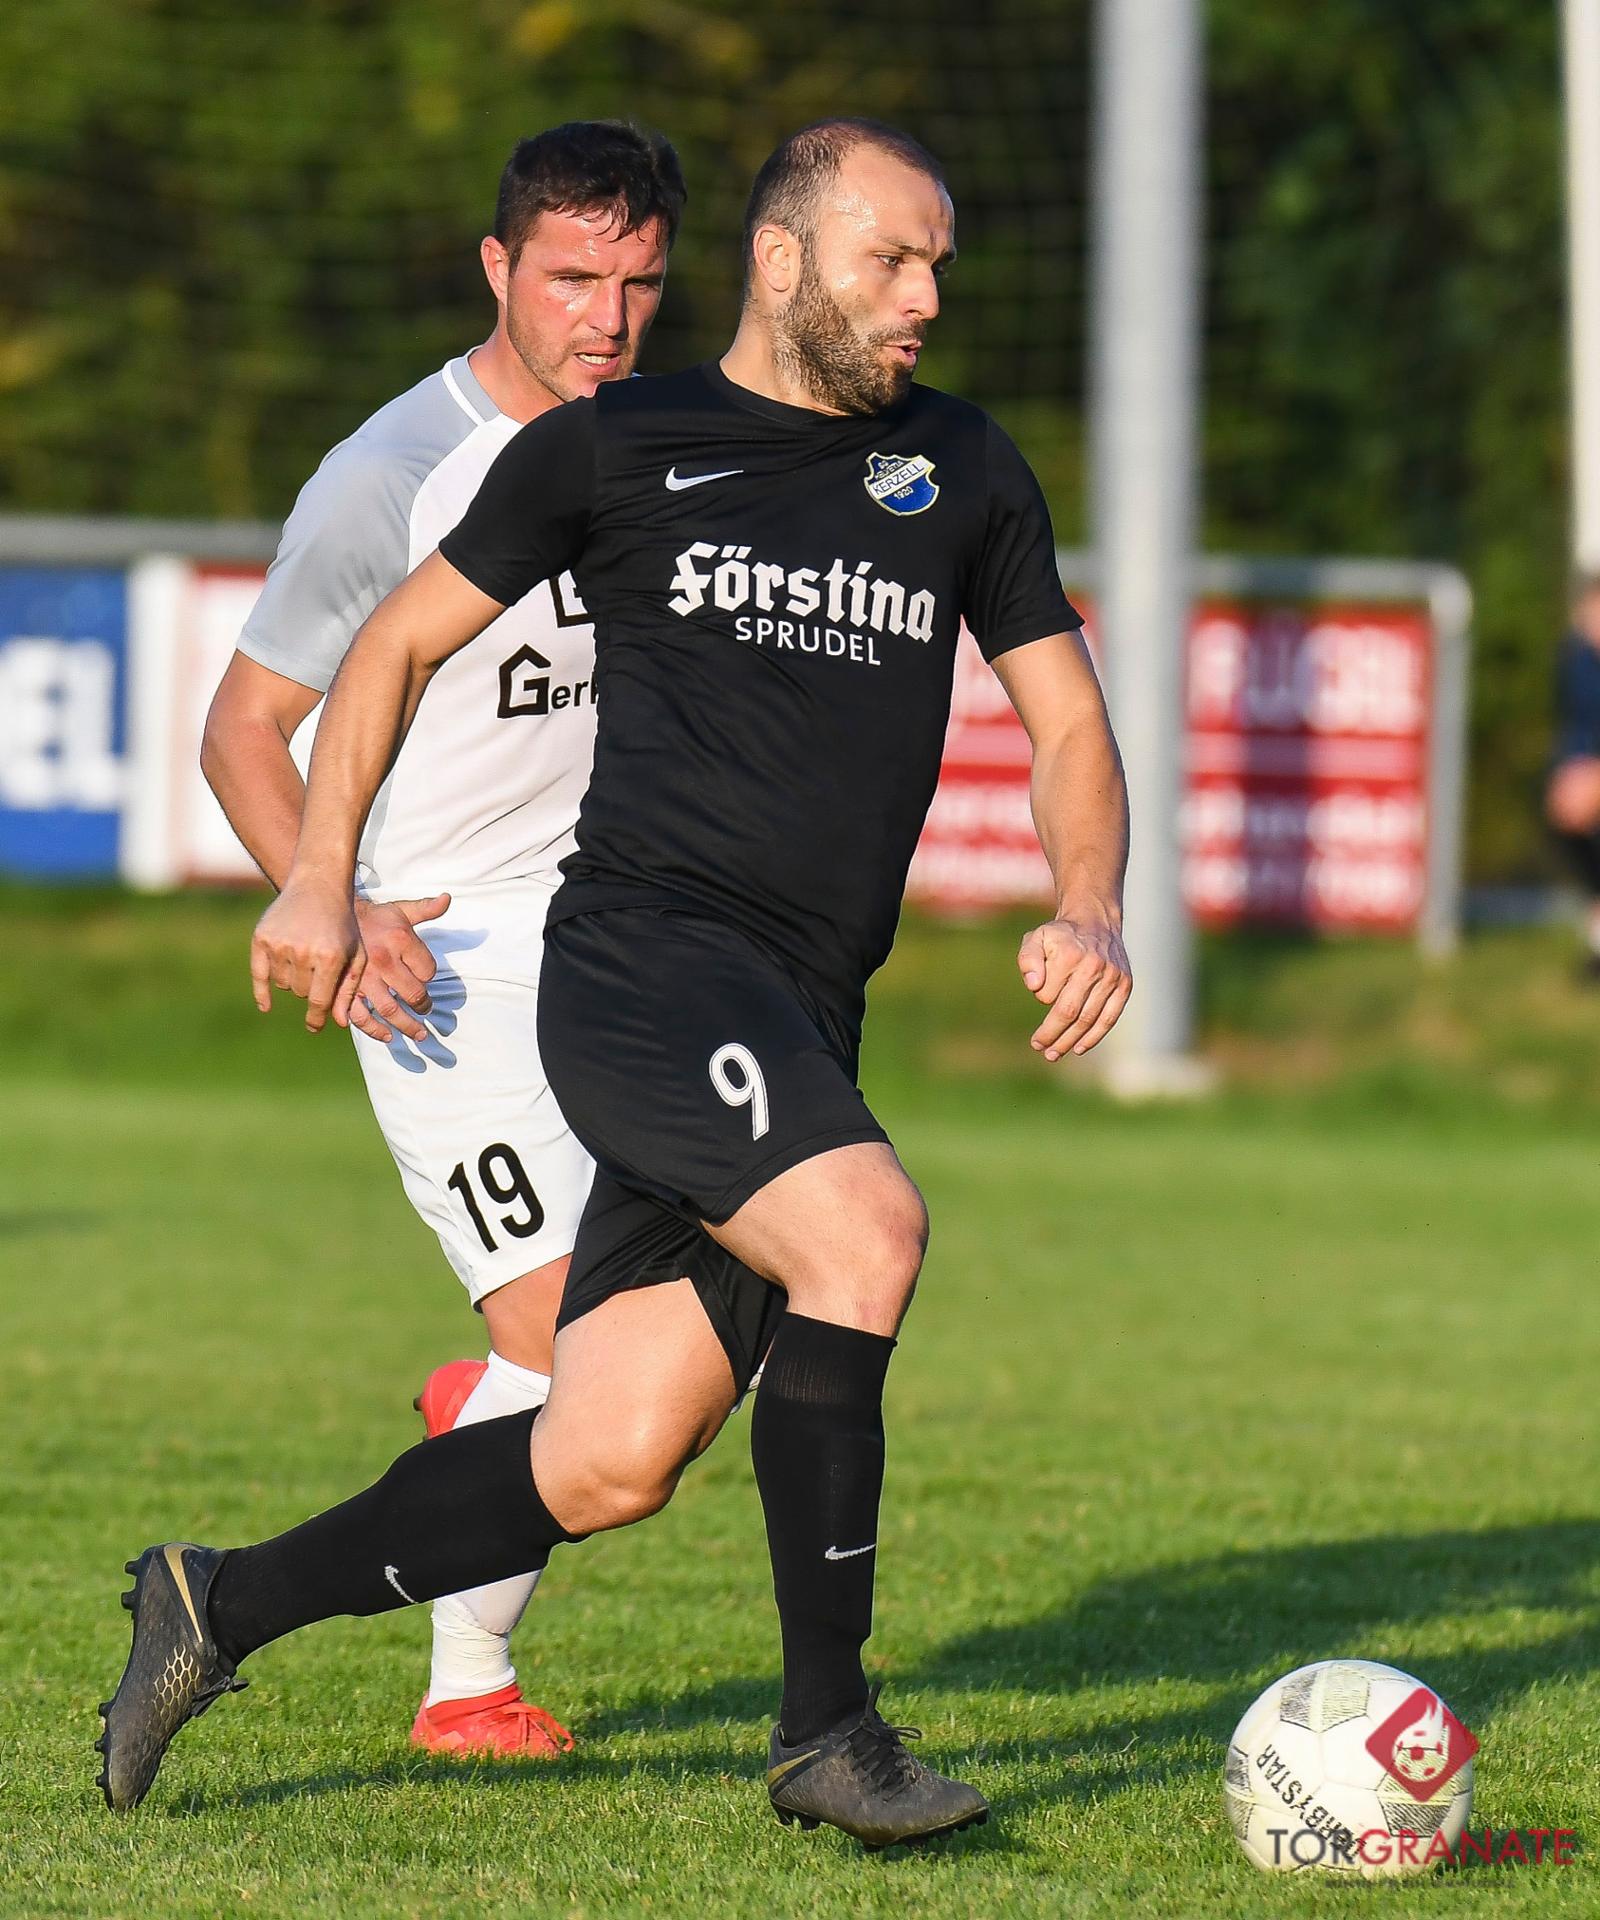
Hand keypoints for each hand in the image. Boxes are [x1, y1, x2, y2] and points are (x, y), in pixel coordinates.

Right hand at [250, 880, 360, 1032]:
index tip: (314, 1027)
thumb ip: (348, 989)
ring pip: (283, 984)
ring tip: (305, 956)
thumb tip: (339, 1023)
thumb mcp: (356, 954)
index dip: (316, 1019)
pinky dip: (262, 991)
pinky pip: (259, 975)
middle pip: (300, 993)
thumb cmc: (342, 924)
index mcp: (329, 958)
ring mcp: (279, 944)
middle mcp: (302, 952)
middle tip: (318, 967)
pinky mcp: (261, 937)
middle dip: (310, 987)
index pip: (318, 1001)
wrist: (319, 886)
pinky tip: (266, 1006)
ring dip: (293, 979)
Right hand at [338, 893, 451, 1042]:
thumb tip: (447, 899)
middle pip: (413, 993)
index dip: (429, 975)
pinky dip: (373, 1030)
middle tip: (427, 1011)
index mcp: (399, 941)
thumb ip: (425, 909)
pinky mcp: (346, 990)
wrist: (333, 916)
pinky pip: (360, 1016)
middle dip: (423, 1006)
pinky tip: (386, 1037)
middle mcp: (383, 961)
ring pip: (389, 1009)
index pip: (427, 970)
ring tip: (419, 1034)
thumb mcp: (400, 909)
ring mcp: (364, 978)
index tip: (425, 976)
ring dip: (406, 1026)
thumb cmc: (373, 917)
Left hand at [1018, 913, 1131, 1059]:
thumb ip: (1028, 959)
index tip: (1039, 994)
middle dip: (1052, 1035)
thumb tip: (1033, 986)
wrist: (1096, 922)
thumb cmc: (1061, 936)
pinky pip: (1109, 1018)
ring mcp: (1112, 977)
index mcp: (1071, 956)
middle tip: (1039, 1048)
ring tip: (1054, 1053)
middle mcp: (1094, 967)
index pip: (1049, 994)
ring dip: (1070, 1041)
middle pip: (1070, 1012)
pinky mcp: (1125, 985)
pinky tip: (1079, 1048)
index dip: (1041, 999)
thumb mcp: (1037, 938)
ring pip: (1089, 1019)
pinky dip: (1094, 1036)